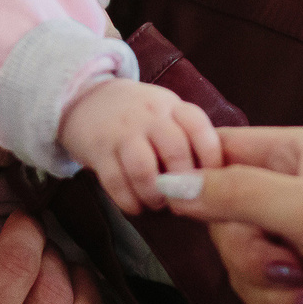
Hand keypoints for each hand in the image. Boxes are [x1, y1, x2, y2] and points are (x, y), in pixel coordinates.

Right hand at [57, 79, 223, 213]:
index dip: (211, 158)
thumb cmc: (138, 115)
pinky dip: (128, 201)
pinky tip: (135, 205)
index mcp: (172, 106)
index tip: (212, 181)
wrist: (85, 98)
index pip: (199, 127)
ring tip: (156, 202)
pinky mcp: (98, 150)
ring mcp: (122, 132)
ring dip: (154, 195)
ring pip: (144, 170)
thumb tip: (217, 180)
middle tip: (182, 199)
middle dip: (182, 183)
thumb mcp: (166, 114)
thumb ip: (189, 139)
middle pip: (175, 151)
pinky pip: (115, 182)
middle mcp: (149, 115)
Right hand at [162, 126, 302, 303]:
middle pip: (226, 226)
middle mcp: (302, 196)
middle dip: (253, 259)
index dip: (197, 183)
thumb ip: (235, 195)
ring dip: (279, 296)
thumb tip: (171, 185)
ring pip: (246, 274)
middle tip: (290, 267)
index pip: (223, 154)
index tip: (174, 208)